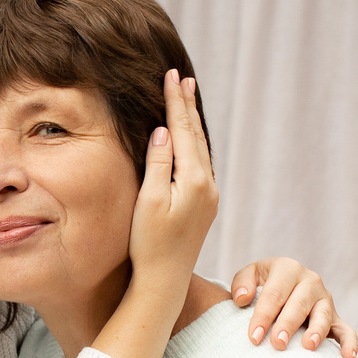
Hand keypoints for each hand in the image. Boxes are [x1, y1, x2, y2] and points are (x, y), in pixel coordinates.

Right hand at [127, 71, 217, 291]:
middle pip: (197, 136)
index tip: (172, 76)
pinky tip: (190, 138)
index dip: (176, 102)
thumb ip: (158, 163)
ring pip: (201, 150)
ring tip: (188, 99)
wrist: (164, 281)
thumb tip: (164, 130)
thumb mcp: (148, 201)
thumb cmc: (149, 244)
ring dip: (193, 124)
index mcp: (194, 180)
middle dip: (187, 106)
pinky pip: (201, 164)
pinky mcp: (205, 206)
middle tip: (183, 78)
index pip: (184, 130)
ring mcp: (209, 196)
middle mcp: (208, 185)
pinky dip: (195, 144)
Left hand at [228, 258, 357, 357]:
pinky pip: (346, 331)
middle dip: (288, 324)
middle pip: (299, 304)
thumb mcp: (250, 275)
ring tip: (308, 346)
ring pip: (323, 315)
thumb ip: (242, 283)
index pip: (274, 293)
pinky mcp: (336, 318)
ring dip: (317, 331)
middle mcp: (310, 282)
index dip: (263, 315)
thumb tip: (242, 299)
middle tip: (276, 344)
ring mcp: (325, 300)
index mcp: (288, 269)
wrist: (284, 289)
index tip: (254, 337)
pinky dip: (349, 344)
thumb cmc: (263, 286)